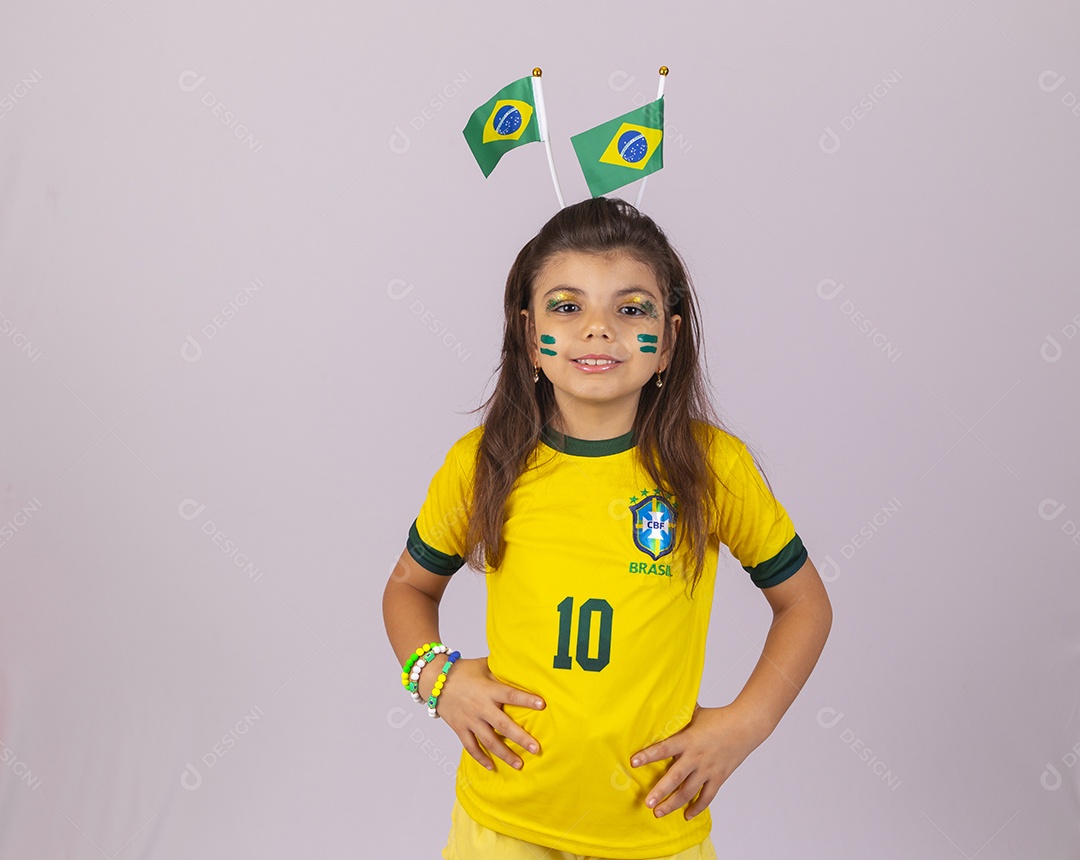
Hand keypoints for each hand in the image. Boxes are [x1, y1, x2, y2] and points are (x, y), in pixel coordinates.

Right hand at [423, 656, 544, 771]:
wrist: (434, 679)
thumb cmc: (463, 670)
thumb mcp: (483, 665)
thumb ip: (501, 669)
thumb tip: (522, 666)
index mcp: (488, 690)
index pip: (510, 695)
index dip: (526, 699)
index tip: (542, 705)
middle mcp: (480, 707)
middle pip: (503, 725)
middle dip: (520, 738)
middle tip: (536, 748)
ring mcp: (469, 720)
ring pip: (488, 741)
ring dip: (505, 754)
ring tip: (519, 764)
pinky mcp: (459, 728)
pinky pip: (470, 747)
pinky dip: (480, 758)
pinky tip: (492, 767)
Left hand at [630, 704, 763, 818]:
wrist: (745, 726)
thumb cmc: (719, 717)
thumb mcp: (696, 713)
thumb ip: (679, 713)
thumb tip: (662, 703)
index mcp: (688, 740)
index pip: (664, 748)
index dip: (648, 756)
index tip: (633, 762)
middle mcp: (696, 757)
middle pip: (675, 777)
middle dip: (660, 792)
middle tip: (647, 803)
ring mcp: (708, 770)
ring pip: (688, 792)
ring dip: (673, 804)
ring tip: (658, 812)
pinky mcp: (718, 778)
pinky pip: (707, 797)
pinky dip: (697, 808)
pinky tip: (686, 815)